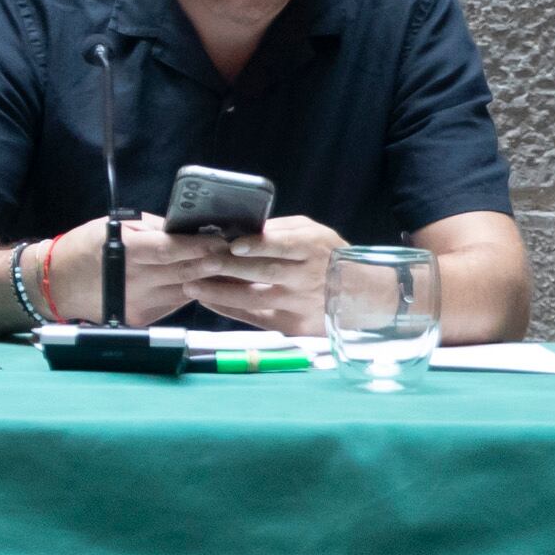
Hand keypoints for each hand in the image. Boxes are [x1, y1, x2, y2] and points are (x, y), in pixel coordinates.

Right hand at [49, 216, 249, 326]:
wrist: (58, 284)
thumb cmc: (86, 247)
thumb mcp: (114, 226)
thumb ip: (152, 228)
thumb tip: (187, 228)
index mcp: (128, 253)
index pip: (169, 249)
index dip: (198, 245)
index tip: (223, 239)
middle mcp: (136, 281)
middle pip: (185, 271)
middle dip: (214, 261)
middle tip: (240, 252)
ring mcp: (141, 303)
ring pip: (187, 290)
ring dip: (211, 279)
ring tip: (233, 267)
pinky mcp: (143, 318)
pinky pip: (177, 303)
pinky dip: (194, 291)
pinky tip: (210, 283)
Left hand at [189, 215, 350, 336]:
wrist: (362, 295)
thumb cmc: (330, 256)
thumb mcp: (315, 233)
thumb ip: (282, 229)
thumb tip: (245, 228)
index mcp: (312, 249)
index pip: (282, 246)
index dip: (257, 244)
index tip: (232, 244)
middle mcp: (306, 278)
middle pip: (264, 272)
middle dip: (228, 267)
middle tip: (198, 263)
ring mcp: (299, 304)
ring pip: (254, 298)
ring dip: (220, 292)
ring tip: (192, 285)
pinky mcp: (293, 326)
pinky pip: (255, 318)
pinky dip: (229, 310)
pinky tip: (207, 301)